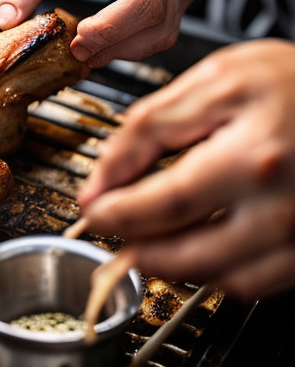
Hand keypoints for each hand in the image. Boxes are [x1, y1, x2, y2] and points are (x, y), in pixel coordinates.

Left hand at [0, 0, 199, 66]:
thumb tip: (7, 17)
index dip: (112, 27)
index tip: (80, 36)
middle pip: (157, 27)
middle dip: (113, 47)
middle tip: (76, 52)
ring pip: (162, 36)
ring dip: (123, 52)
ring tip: (87, 51)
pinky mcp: (179, 0)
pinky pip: (161, 34)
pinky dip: (131, 46)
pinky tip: (104, 43)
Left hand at [77, 39, 294, 300]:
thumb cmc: (294, 83)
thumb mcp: (215, 82)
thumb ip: (148, 129)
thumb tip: (100, 180)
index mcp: (252, 157)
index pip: (163, 205)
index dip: (115, 215)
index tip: (93, 210)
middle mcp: (281, 207)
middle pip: (187, 255)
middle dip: (135, 247)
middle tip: (115, 227)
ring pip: (218, 279)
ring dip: (172, 264)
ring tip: (151, 234)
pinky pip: (254, 284)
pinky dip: (215, 272)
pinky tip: (198, 242)